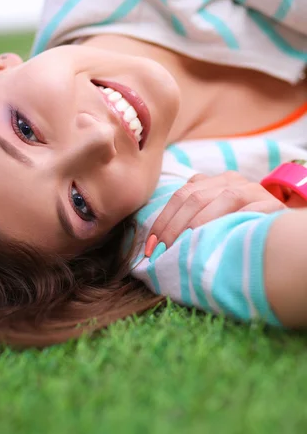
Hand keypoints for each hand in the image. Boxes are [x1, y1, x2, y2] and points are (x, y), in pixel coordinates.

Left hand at [145, 171, 284, 256]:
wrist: (282, 233)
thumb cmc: (239, 230)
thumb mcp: (213, 219)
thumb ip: (192, 218)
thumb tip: (157, 240)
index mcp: (214, 182)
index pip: (181, 195)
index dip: (162, 221)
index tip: (151, 247)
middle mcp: (233, 181)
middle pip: (195, 197)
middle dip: (173, 227)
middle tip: (163, 252)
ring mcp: (253, 191)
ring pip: (222, 200)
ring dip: (198, 226)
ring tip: (183, 249)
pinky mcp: (271, 205)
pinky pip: (248, 213)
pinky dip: (230, 226)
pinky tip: (215, 242)